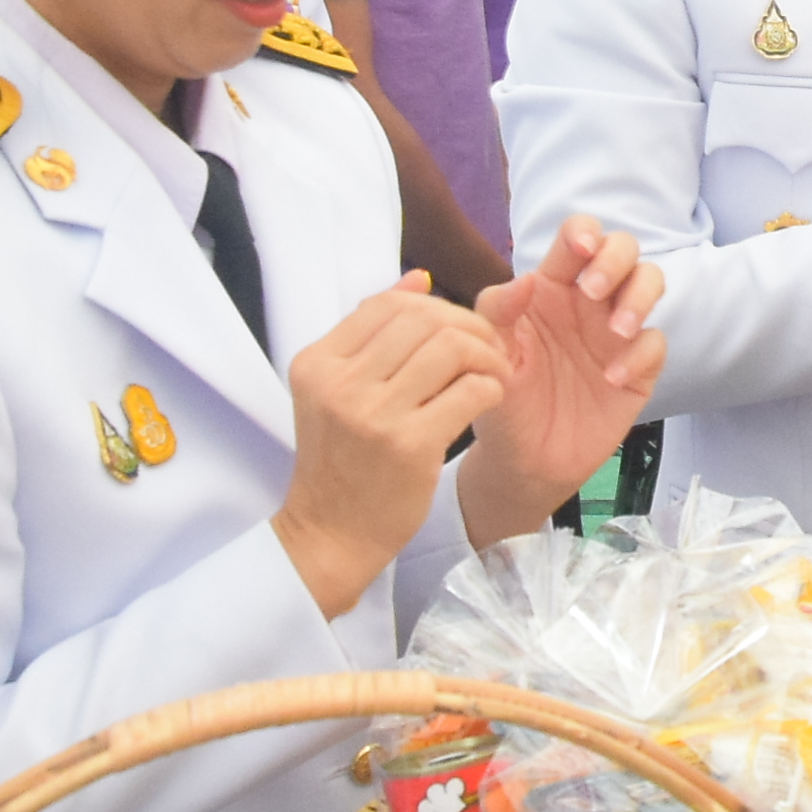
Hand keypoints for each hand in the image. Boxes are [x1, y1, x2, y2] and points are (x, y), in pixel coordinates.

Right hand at [268, 275, 515, 612]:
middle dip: (468, 325)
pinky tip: (491, 400)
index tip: (456, 330)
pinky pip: (470, 390)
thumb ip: (373, 335)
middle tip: (487, 348)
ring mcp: (372, 414)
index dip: (434, 306)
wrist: (331, 533)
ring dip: (486, 354)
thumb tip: (419, 279)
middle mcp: (340, 382)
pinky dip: (492, 387)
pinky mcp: (409, 445)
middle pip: (423, 317)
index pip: (387, 304)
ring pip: (451, 347)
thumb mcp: (337, 391)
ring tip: (494, 372)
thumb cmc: (342, 460)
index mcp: (318, 362)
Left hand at [461, 219, 667, 539]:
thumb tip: (525, 280)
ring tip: (617, 331)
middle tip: (594, 292)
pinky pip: (655, 344)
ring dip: (640, 298)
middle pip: (623, 250)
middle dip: (616, 260)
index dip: (584, 233)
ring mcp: (617, 332)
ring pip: (650, 284)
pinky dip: (640, 355)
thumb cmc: (503, 401)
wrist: (524, 462)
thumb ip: (497, 312)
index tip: (579, 250)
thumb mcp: (490, 355)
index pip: (576, 239)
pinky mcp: (639, 368)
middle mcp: (589, 302)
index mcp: (551, 288)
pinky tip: (612, 379)